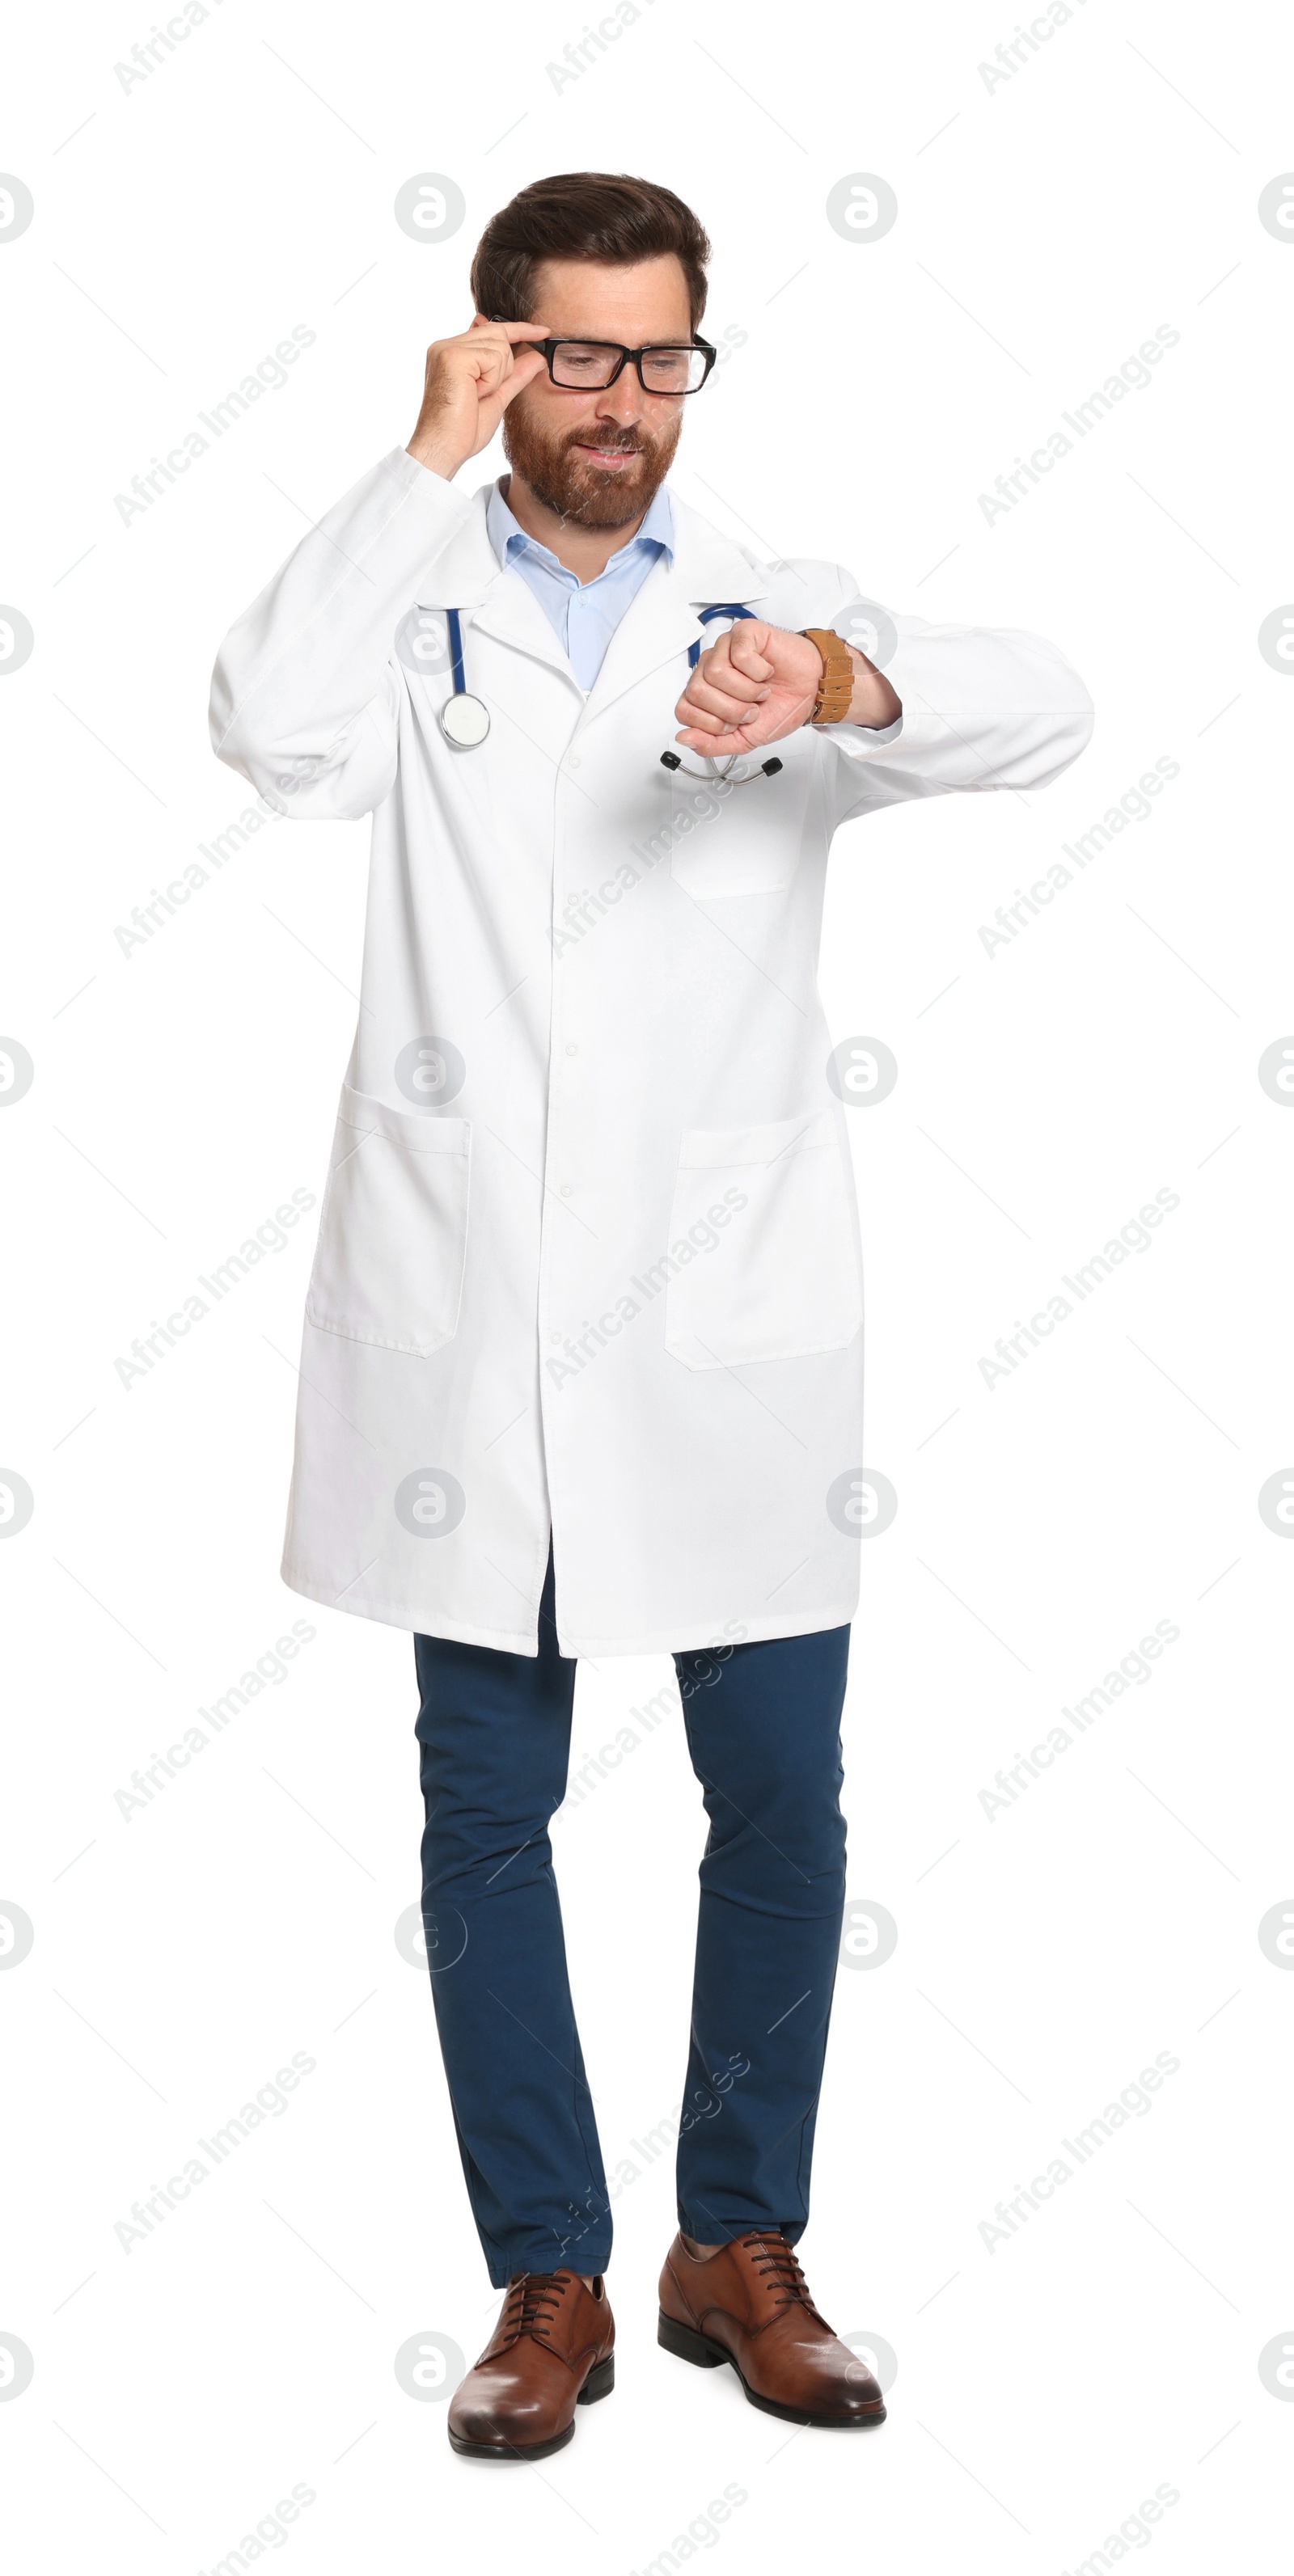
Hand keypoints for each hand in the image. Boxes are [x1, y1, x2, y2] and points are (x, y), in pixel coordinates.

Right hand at [407, 315, 549, 479]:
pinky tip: (474, 395)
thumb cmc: (463, 430)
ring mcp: (448, 348)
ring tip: (474, 396)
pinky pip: (494, 358)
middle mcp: (447, 345)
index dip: (519, 329)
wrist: (444, 449)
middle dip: (505, 367)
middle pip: (498, 333)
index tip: (543, 331)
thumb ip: (515, 375)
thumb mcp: (497, 397)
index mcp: (452, 353)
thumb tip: (539, 357)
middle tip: (483, 394)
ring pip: (500, 345)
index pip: (491, 329)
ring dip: (497, 378)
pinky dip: (491, 382)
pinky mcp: (454, 355)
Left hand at [673, 621, 900, 755]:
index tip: (735, 724)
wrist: (813, 692)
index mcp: (704, 693)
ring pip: (715, 672)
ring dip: (746, 691)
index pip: (683, 710)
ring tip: (762, 691)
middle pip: (696, 691)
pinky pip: (739, 655)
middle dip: (730, 709)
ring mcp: (724, 647)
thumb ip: (712, 744)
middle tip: (752, 709)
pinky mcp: (743, 632)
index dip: (711, 724)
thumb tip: (682, 738)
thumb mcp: (744, 739)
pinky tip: (767, 672)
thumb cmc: (780, 707)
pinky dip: (758, 672)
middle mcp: (709, 668)